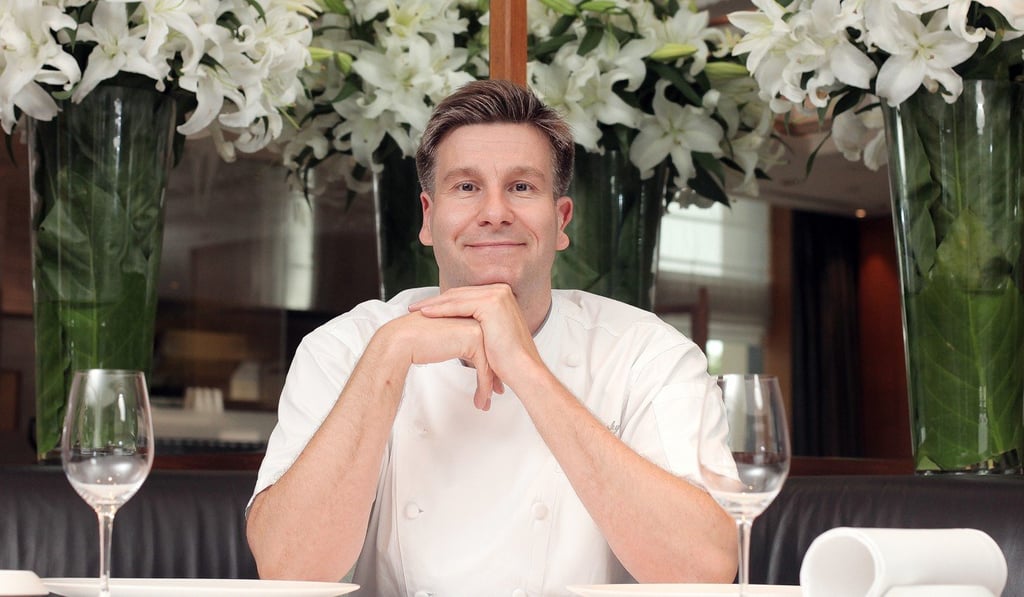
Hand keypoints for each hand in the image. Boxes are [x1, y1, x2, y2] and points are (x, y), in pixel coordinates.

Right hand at [382, 311, 501, 409]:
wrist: (402, 339)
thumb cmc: (418, 342)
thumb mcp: (445, 342)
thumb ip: (458, 344)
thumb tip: (468, 357)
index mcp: (469, 317)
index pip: (487, 344)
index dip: (491, 365)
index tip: (494, 383)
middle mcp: (475, 319)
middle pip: (491, 352)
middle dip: (495, 376)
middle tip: (497, 393)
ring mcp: (476, 327)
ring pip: (490, 361)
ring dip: (489, 385)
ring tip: (485, 403)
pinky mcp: (473, 338)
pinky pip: (484, 366)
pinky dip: (483, 385)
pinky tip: (480, 399)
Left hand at [409, 284, 543, 392]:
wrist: (523, 370)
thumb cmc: (508, 359)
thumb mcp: (490, 334)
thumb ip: (478, 323)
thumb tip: (459, 325)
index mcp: (502, 294)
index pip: (466, 295)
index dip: (444, 301)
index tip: (426, 308)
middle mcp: (501, 290)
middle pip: (459, 294)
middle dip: (435, 300)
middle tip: (415, 307)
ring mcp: (497, 294)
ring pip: (456, 297)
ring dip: (433, 303)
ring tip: (415, 310)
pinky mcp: (492, 303)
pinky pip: (459, 304)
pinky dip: (440, 309)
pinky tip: (425, 314)